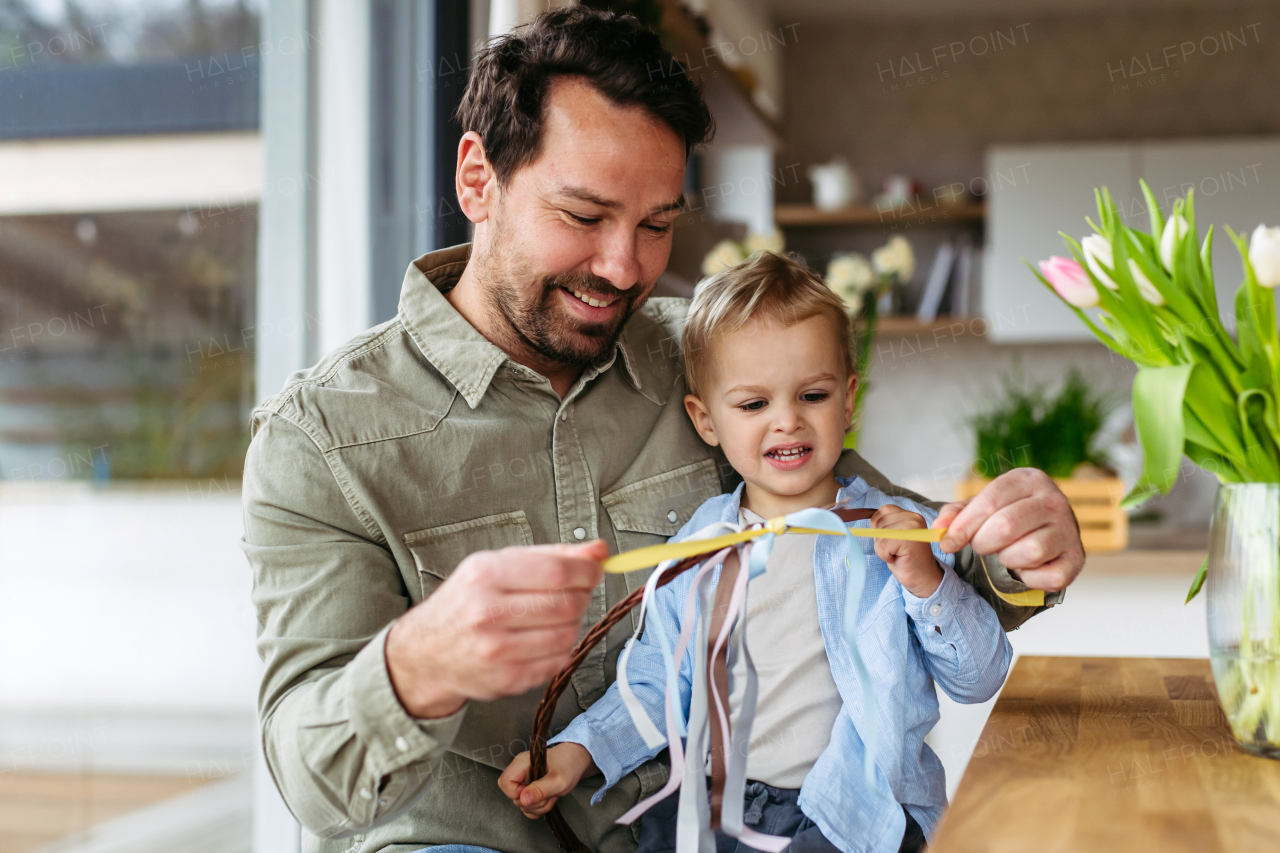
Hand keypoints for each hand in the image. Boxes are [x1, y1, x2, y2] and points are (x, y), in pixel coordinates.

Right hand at [386, 541, 605, 718]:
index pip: (557, 571)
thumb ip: (552, 555)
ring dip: (573, 623)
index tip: (595, 570)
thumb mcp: (499, 565)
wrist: (426, 652)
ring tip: (554, 616)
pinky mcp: (506, 679)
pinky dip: (560, 648)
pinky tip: (542, 639)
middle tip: (576, 592)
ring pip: (567, 634)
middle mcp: (488, 612)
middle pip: (566, 604)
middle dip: (582, 596)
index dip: (587, 571)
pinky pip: (558, 661)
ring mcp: (496, 650)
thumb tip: (600, 551)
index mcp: (486, 574)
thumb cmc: (467, 602)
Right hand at [498, 743, 596, 818]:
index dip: (517, 794)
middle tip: (549, 794)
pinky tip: (548, 798)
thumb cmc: (568, 765)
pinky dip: (538, 808)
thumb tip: (523, 800)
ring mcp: (523, 781)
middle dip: (534, 803)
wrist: (575, 761)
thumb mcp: (558, 780)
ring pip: (522, 804)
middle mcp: (519, 771)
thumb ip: (541, 790)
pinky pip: (527, 806)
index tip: (535, 793)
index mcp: (522, 764)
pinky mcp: (528, 789)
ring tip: (551, 794)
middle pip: (514, 797)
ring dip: (538, 806)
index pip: (505, 782)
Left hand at [871, 505, 942, 597]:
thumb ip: (885, 525)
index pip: (883, 511)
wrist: (923, 578)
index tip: (892, 540)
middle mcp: (913, 518)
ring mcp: (912, 527)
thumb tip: (867, 519)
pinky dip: (885, 556)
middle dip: (881, 539)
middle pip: (879, 522)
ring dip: (883, 548)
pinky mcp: (908, 539)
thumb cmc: (906, 559)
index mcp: (910, 515)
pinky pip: (882, 546)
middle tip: (896, 549)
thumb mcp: (894, 536)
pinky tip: (898, 558)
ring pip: (879, 534)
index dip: (880, 527)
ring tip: (898, 554)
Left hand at [934, 468, 1083, 591]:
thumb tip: (939, 528)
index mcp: (1029, 479)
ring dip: (1008, 559)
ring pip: (1029, 552)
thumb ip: (956, 514)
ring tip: (1007, 553)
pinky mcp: (1077, 559)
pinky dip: (1029, 578)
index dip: (964, 525)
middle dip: (983, 543)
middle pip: (1007, 526)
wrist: (1048, 532)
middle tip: (981, 545)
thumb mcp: (982, 507)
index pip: (991, 500)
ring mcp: (1070, 530)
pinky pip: (1047, 577)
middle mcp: (1054, 501)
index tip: (947, 541)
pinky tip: (1026, 567)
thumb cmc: (1008, 516)